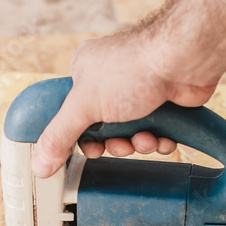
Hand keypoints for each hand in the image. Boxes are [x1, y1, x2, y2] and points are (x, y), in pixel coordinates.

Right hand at [31, 30, 218, 177]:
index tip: (90, 148)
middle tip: (120, 143)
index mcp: (85, 72)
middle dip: (114, 143)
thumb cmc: (135, 69)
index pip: (72, 114)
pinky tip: (162, 136)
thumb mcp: (85, 106)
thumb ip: (59, 136)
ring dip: (138, 143)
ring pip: (129, 134)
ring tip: (144, 138)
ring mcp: (138, 91)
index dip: (80, 137)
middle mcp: (110, 80)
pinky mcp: (163, 103)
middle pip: (102, 129)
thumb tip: (39, 165)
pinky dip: (158, 139)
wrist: (186, 60)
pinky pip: (153, 132)